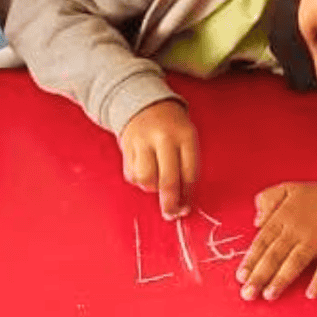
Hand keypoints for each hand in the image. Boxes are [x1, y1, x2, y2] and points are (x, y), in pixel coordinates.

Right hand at [118, 100, 198, 219]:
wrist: (143, 103)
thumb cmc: (171, 127)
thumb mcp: (186, 139)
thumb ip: (187, 167)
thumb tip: (182, 203)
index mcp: (185, 135)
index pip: (189, 173)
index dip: (188, 195)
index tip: (186, 207)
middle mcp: (164, 138)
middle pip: (168, 180)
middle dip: (170, 203)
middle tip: (171, 214)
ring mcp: (143, 142)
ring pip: (146, 180)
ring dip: (152, 188)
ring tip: (156, 181)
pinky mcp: (126, 147)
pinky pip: (132, 175)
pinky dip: (138, 180)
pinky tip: (144, 170)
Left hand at [236, 179, 316, 300]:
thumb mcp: (286, 188)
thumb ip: (266, 200)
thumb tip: (256, 221)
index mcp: (283, 218)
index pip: (262, 242)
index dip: (250, 260)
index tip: (240, 276)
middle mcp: (297, 230)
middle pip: (274, 255)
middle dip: (259, 276)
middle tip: (248, 293)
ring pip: (296, 261)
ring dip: (282, 279)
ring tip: (270, 295)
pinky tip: (311, 293)